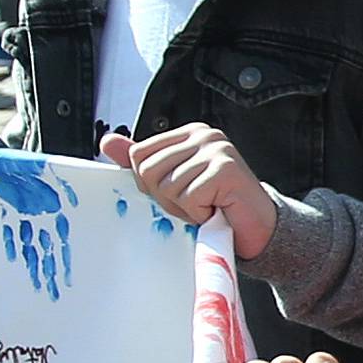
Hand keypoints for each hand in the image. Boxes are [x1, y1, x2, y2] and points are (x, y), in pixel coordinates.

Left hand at [102, 124, 278, 259]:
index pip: (139, 155)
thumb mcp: (172, 183)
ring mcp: (217, 149)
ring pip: (168, 187)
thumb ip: (143, 162)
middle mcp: (204, 135)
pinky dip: (200, 214)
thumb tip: (106, 142)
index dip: (150, 185)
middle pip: (148, 171)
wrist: (256, 229)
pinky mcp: (226, 169)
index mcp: (188, 133)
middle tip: (194, 204)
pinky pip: (189, 198)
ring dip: (185, 209)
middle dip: (166, 198)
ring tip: (207, 207)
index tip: (179, 193)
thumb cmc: (215, 206)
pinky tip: (217, 210)